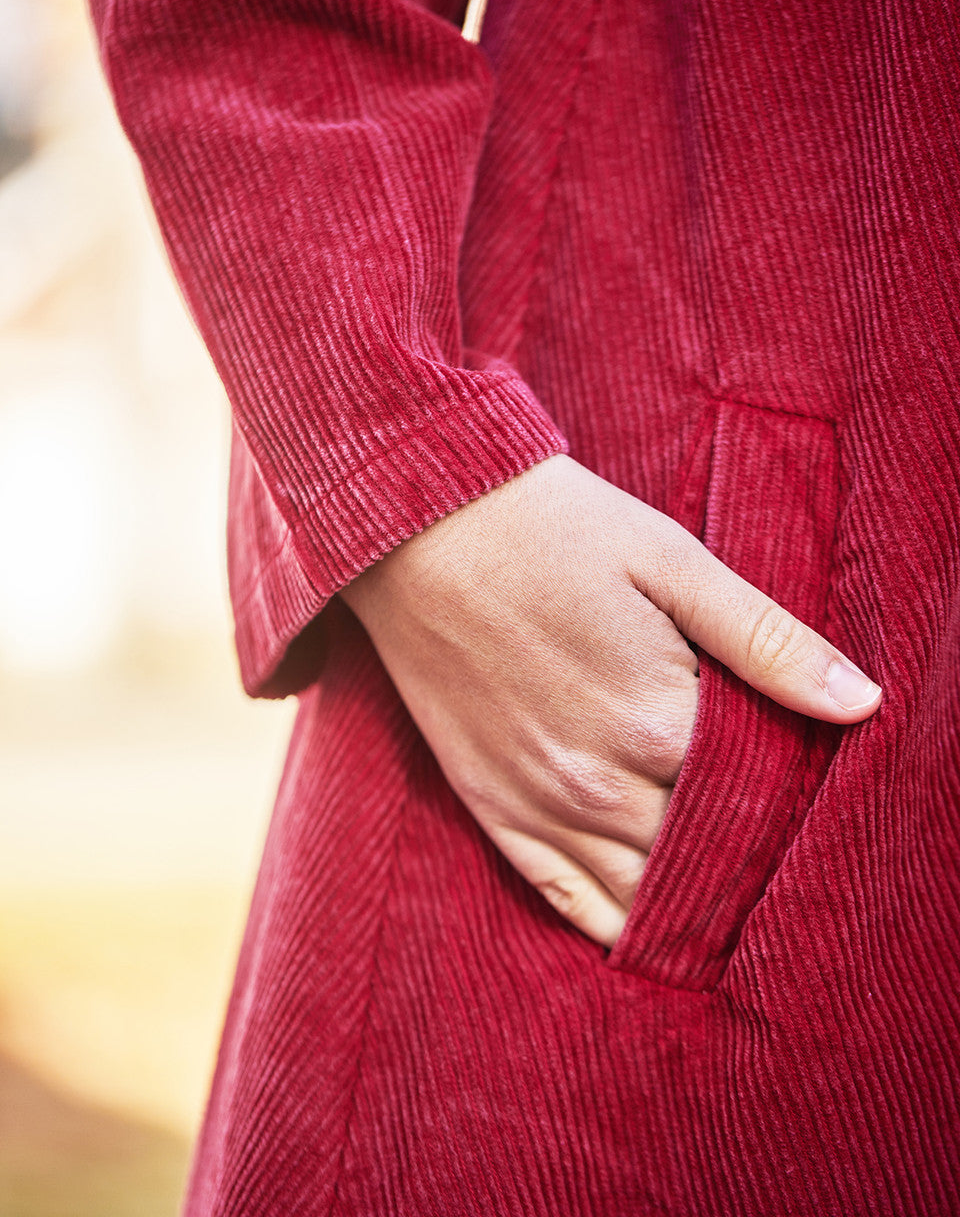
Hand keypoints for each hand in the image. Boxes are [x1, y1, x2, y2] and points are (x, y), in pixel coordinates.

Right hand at [340, 454, 880, 947]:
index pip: (755, 803)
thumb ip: (766, 641)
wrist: (423, 525)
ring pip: (641, 894)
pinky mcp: (492, 807)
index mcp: (657, 721)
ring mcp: (540, 804)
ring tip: (724, 901)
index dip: (786, 801)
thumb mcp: (673, 563)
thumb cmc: (555, 532)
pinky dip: (613, 925)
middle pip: (702, 856)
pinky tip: (645, 931)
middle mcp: (600, 783)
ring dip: (688, 902)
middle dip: (741, 855)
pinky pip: (564, 899)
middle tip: (768, 846)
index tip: (800, 788)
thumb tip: (862, 703)